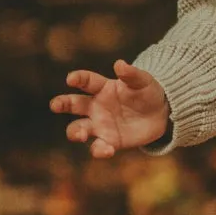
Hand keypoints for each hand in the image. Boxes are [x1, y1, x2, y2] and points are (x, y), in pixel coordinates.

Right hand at [49, 59, 168, 157]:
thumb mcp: (143, 81)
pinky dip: (99, 150)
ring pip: (78, 128)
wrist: (160, 114)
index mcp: (103, 88)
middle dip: (62, 104)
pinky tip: (107, 150)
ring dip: (75, 132)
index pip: (86, 81)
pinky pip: (98, 147)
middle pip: (73, 104)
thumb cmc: (147, 92)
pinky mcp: (109, 141)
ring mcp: (100, 125)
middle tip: (55, 105)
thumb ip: (132, 74)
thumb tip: (119, 64)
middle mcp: (95, 106)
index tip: (71, 79)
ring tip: (81, 134)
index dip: (78, 78)